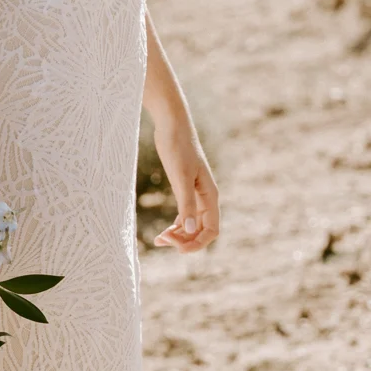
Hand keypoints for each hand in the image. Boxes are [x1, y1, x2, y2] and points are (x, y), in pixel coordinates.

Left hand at [150, 121, 218, 252]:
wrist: (172, 124)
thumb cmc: (177, 147)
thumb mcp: (181, 177)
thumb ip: (187, 205)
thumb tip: (191, 231)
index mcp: (210, 196)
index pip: (212, 231)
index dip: (197, 243)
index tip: (177, 246)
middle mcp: (206, 198)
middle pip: (202, 232)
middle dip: (185, 241)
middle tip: (161, 240)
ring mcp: (196, 195)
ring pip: (193, 226)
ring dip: (179, 236)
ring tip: (158, 240)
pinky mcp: (185, 190)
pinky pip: (185, 217)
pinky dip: (175, 227)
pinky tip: (162, 232)